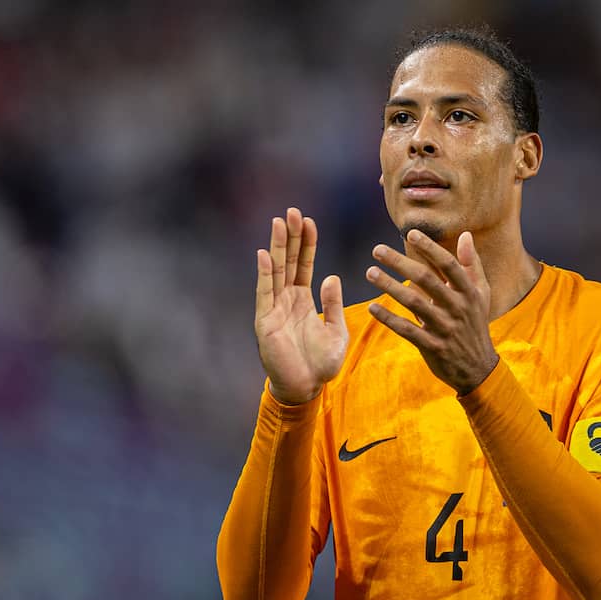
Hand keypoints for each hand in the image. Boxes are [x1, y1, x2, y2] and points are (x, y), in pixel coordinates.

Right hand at [255, 208, 348, 403]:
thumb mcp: (336, 330)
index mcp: (303, 300)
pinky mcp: (266, 322)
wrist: (306, 388)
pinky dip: (264, 274)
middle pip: (288, 262)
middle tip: (293, 211)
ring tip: (279, 223)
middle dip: (291, 237)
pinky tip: (263, 254)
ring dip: (277, 247)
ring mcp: (274, 309)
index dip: (306, 244)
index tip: (309, 222)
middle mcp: (286, 300)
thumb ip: (334, 304)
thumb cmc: (320, 363)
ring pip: (276, 272)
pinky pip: (264, 294)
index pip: (304, 265)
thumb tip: (331, 277)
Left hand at [365, 229, 498, 394]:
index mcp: (469, 292)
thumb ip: (471, 264)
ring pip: (413, 303)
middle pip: (426, 279)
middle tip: (377, 250)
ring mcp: (444, 328)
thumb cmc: (475, 324)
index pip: (448, 265)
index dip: (430, 248)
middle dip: (400, 262)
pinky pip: (407, 330)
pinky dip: (389, 319)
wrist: (478, 368)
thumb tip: (466, 235)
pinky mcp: (432, 347)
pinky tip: (372, 307)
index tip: (410, 233)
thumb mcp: (481, 294)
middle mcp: (457, 308)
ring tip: (370, 273)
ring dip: (390, 286)